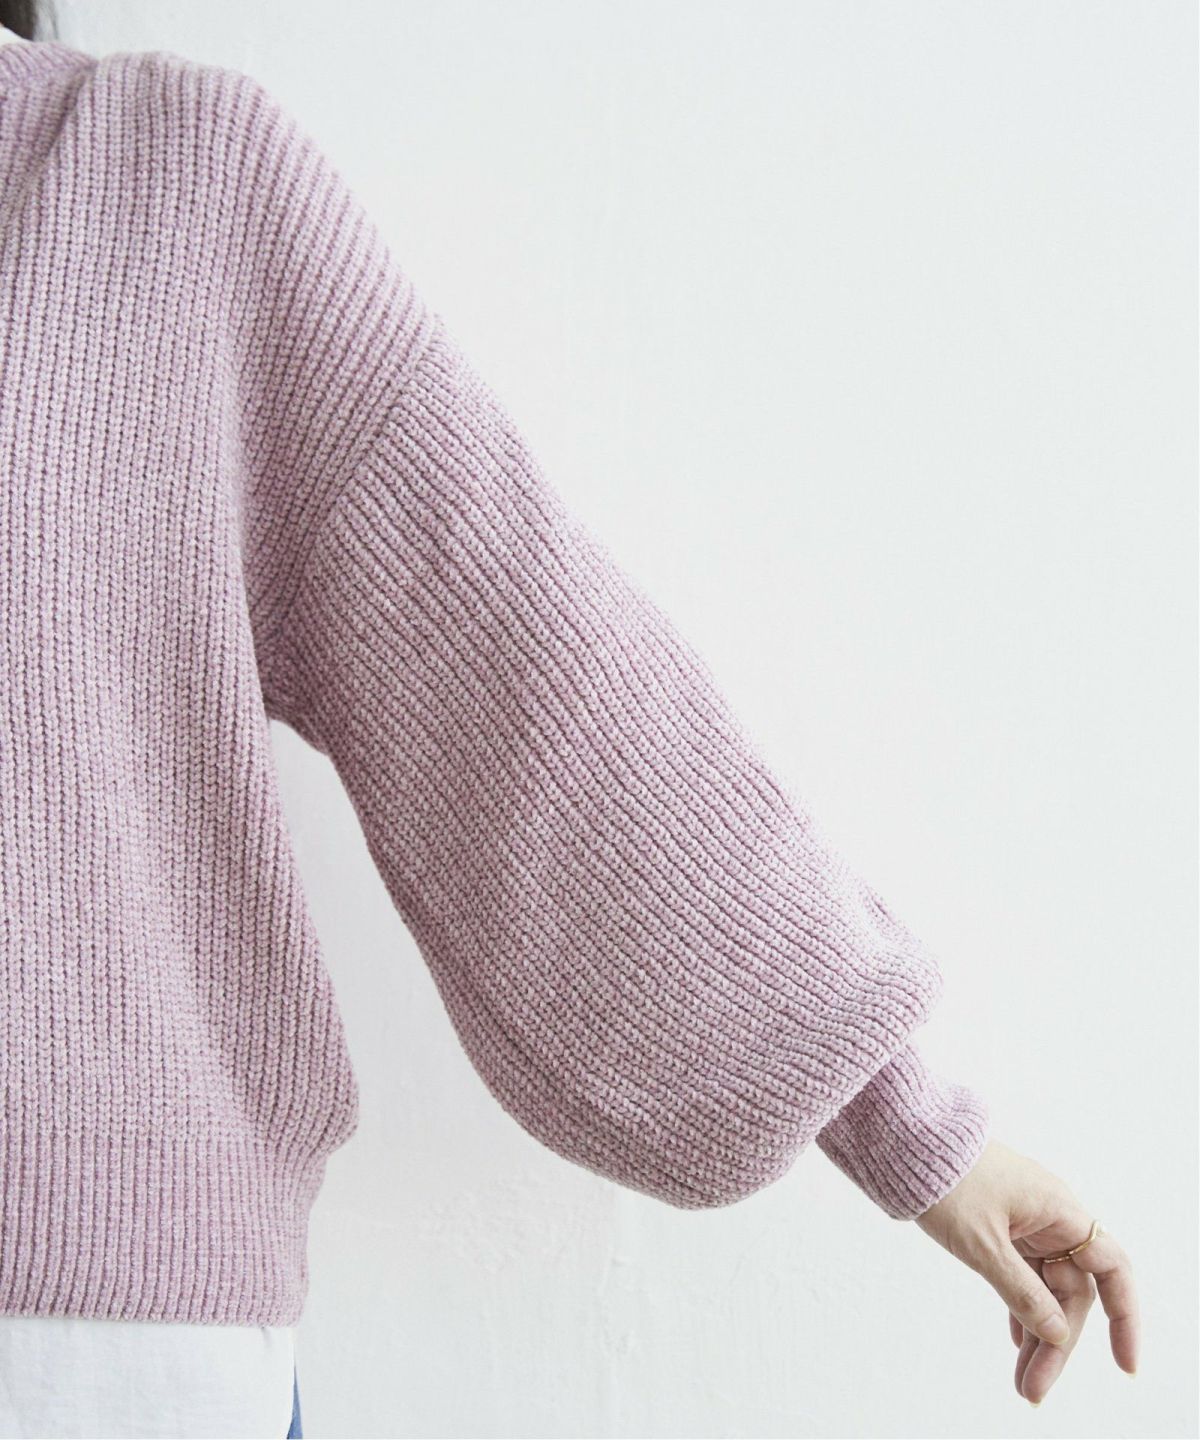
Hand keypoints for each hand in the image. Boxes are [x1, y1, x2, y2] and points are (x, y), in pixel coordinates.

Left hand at [914, 1137, 1138, 1405]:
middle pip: (1072, 1291)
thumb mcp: (983, 1243)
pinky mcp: (1001, 1226)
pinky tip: (1014, 1341)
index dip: (1125, 1318)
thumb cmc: (946, 1180)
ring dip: (1035, 1333)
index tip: (1124, 1366)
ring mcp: (1026, 1222)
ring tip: (1023, 1383)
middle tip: (1033, 1390)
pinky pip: (1022, 1274)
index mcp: (1060, 1211)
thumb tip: (1057, 1334)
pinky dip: (1019, 1307)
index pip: (1112, 1270)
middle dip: (1057, 1343)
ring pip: (1045, 1288)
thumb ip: (1022, 1290)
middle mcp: (1051, 1217)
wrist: (905, 1140)